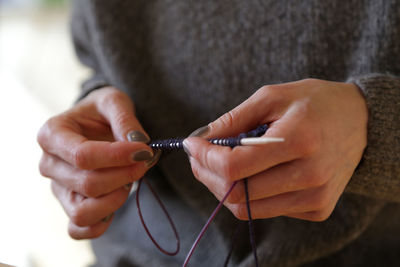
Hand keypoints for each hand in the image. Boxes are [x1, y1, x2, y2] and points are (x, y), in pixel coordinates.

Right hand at [37, 87, 157, 238]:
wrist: (95, 124)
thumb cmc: (101, 112)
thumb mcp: (114, 101)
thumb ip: (125, 119)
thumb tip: (138, 144)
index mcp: (52, 134)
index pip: (82, 155)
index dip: (117, 157)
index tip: (145, 150)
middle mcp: (49, 164)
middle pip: (87, 184)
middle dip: (123, 176)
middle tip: (146, 161)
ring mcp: (58, 188)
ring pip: (83, 212)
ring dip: (115, 200)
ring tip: (131, 179)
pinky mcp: (70, 205)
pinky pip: (79, 229)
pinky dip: (101, 223)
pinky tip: (119, 198)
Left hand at [183, 79, 367, 220]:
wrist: (359, 122)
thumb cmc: (314, 103)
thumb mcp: (272, 97)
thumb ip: (234, 119)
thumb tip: (199, 140)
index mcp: (300, 140)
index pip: (235, 167)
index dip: (204, 158)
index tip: (192, 145)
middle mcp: (311, 176)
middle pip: (236, 194)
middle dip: (207, 175)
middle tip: (199, 156)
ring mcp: (316, 197)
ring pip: (247, 208)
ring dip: (223, 187)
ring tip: (221, 164)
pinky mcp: (317, 209)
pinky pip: (266, 210)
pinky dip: (249, 194)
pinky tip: (253, 173)